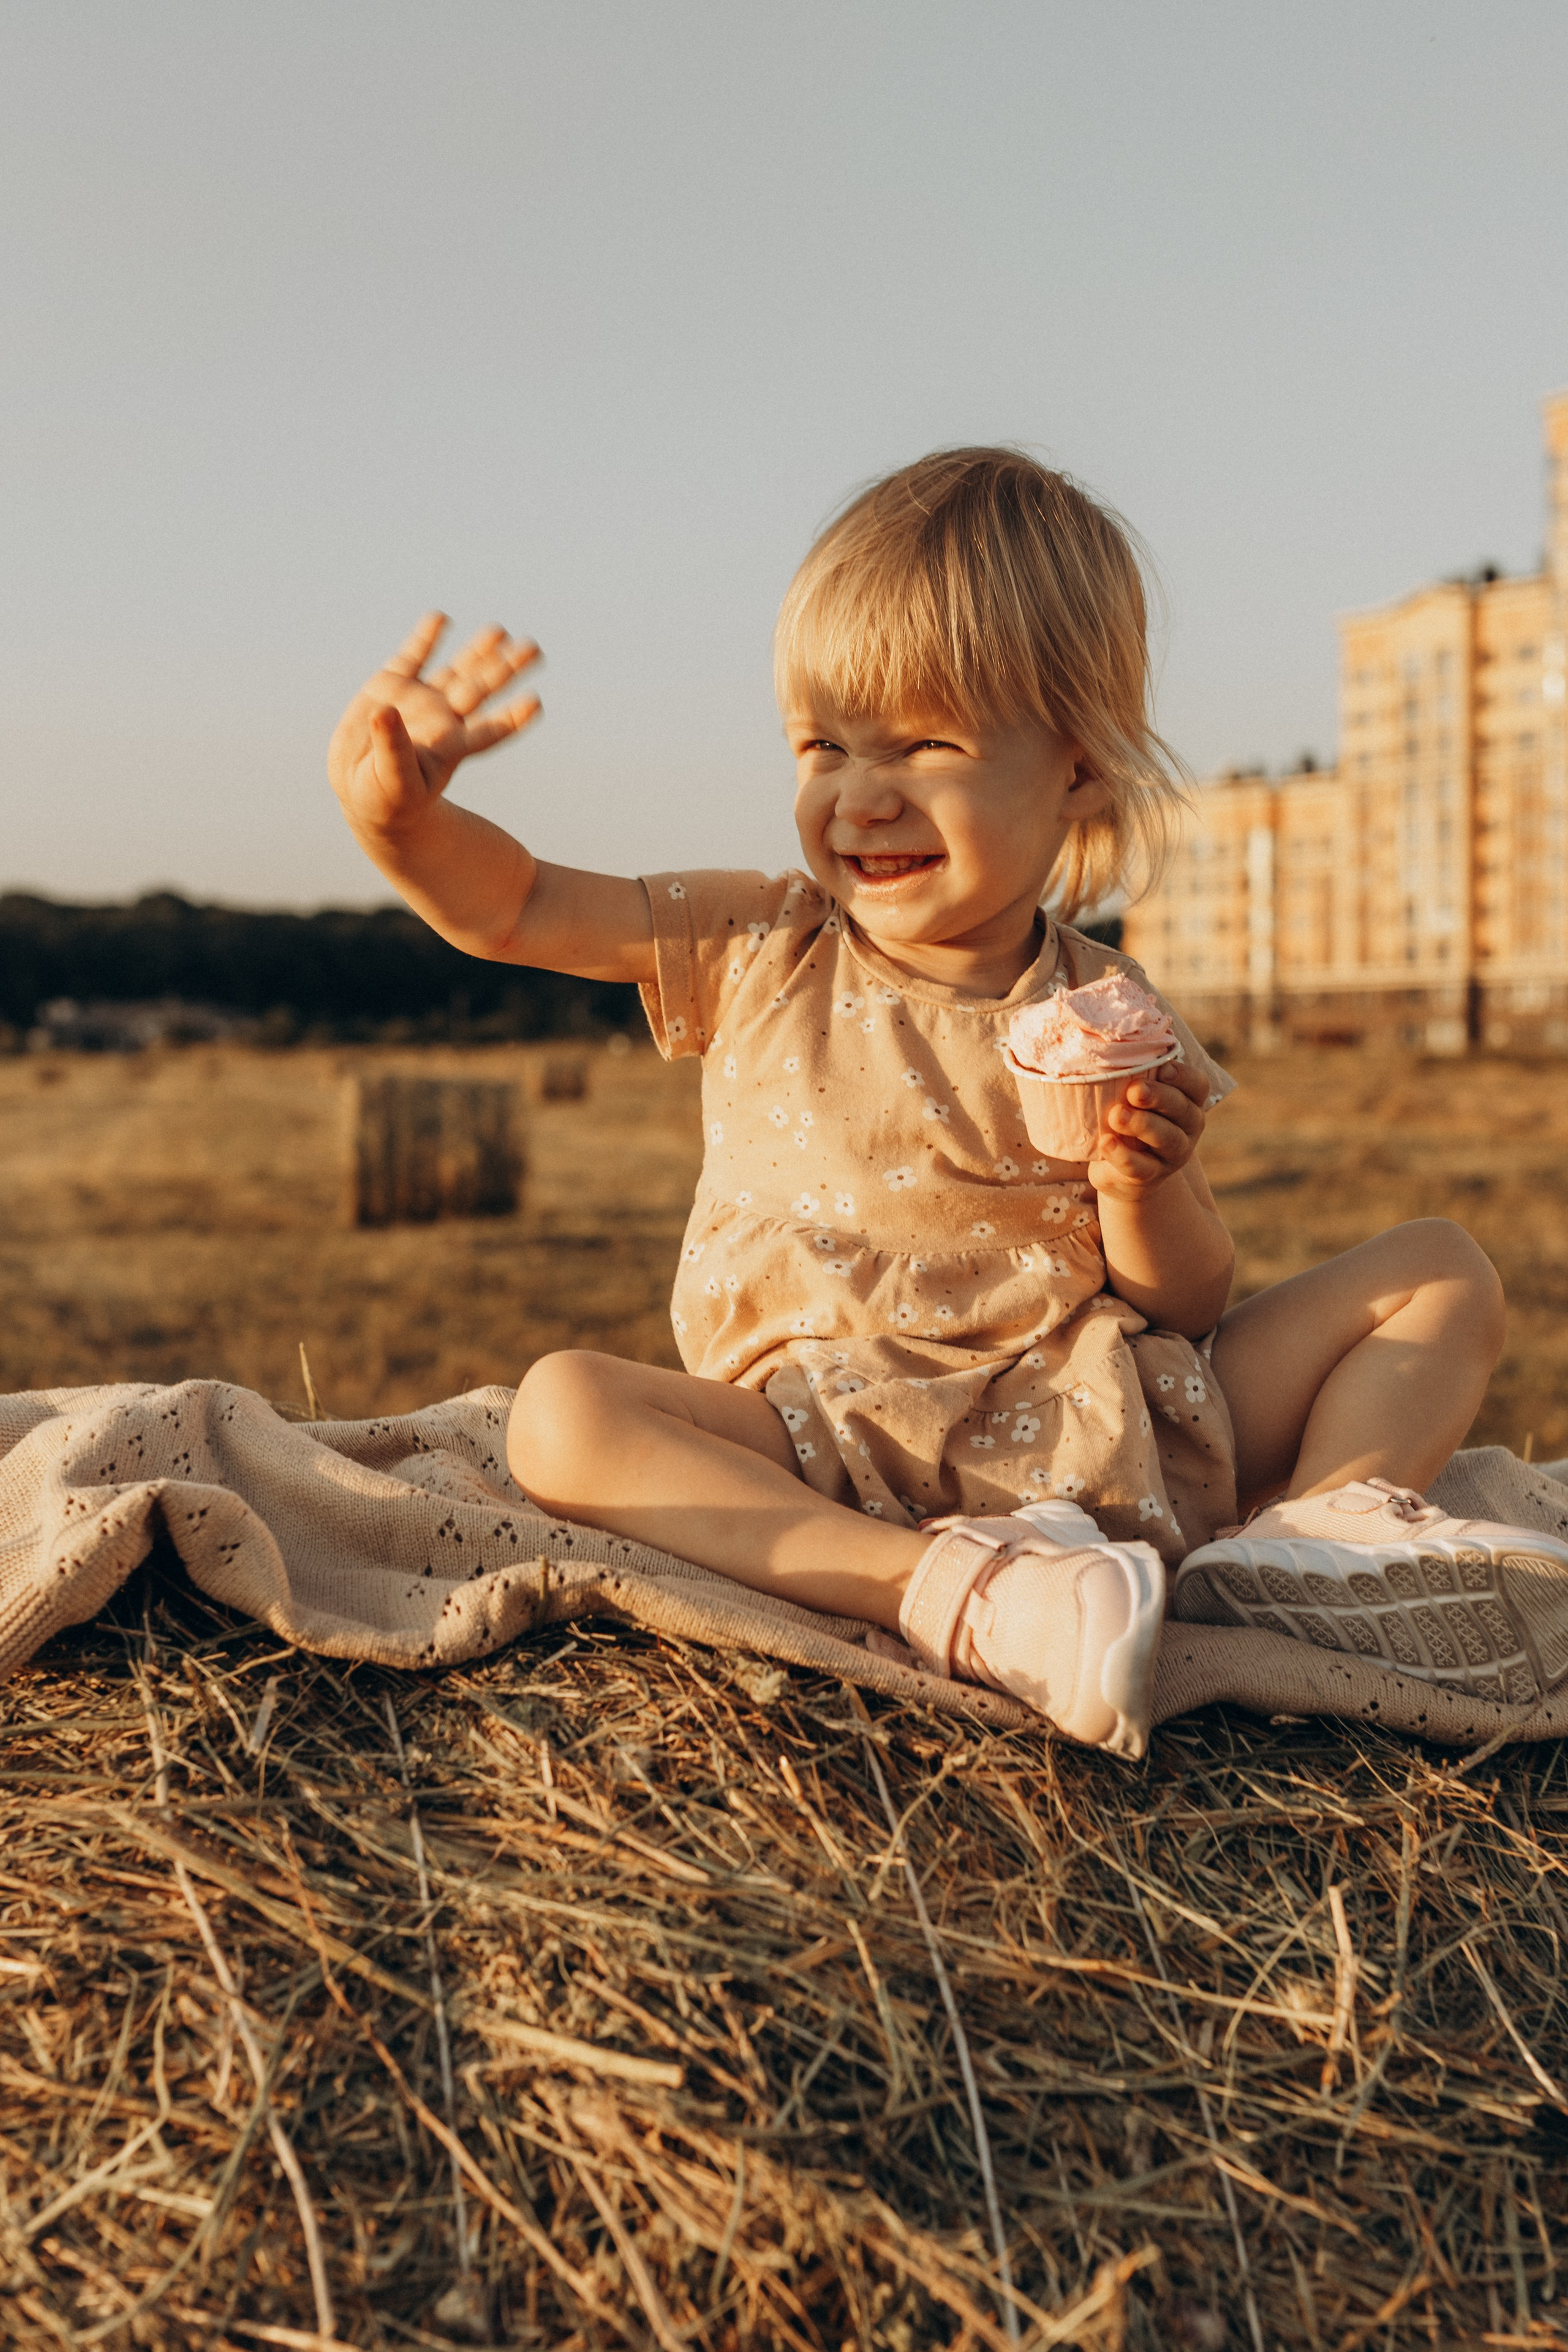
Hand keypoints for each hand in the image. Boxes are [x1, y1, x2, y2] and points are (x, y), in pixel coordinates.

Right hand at [328, 613, 541, 837]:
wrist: (361, 788)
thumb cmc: (386, 798)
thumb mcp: (392, 781)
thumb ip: (394, 749)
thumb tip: (386, 711)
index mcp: (451, 748)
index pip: (489, 732)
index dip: (511, 719)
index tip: (535, 703)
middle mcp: (442, 719)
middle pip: (481, 690)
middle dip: (507, 669)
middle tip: (534, 648)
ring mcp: (419, 700)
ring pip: (457, 670)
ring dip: (478, 651)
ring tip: (501, 632)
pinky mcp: (392, 687)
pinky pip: (413, 657)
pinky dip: (426, 639)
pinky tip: (441, 618)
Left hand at [1087, 1058, 1208, 1201]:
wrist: (1119, 1171)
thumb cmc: (1127, 1118)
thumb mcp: (1132, 1095)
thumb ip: (1130, 1070)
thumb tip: (1102, 1031)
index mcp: (1187, 1101)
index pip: (1197, 1085)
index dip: (1183, 1076)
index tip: (1162, 1068)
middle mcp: (1188, 1127)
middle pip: (1183, 1109)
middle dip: (1159, 1097)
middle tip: (1133, 1091)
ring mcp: (1173, 1155)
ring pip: (1167, 1138)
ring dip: (1141, 1124)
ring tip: (1116, 1115)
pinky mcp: (1151, 1177)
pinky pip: (1141, 1167)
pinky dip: (1123, 1155)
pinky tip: (1106, 1142)